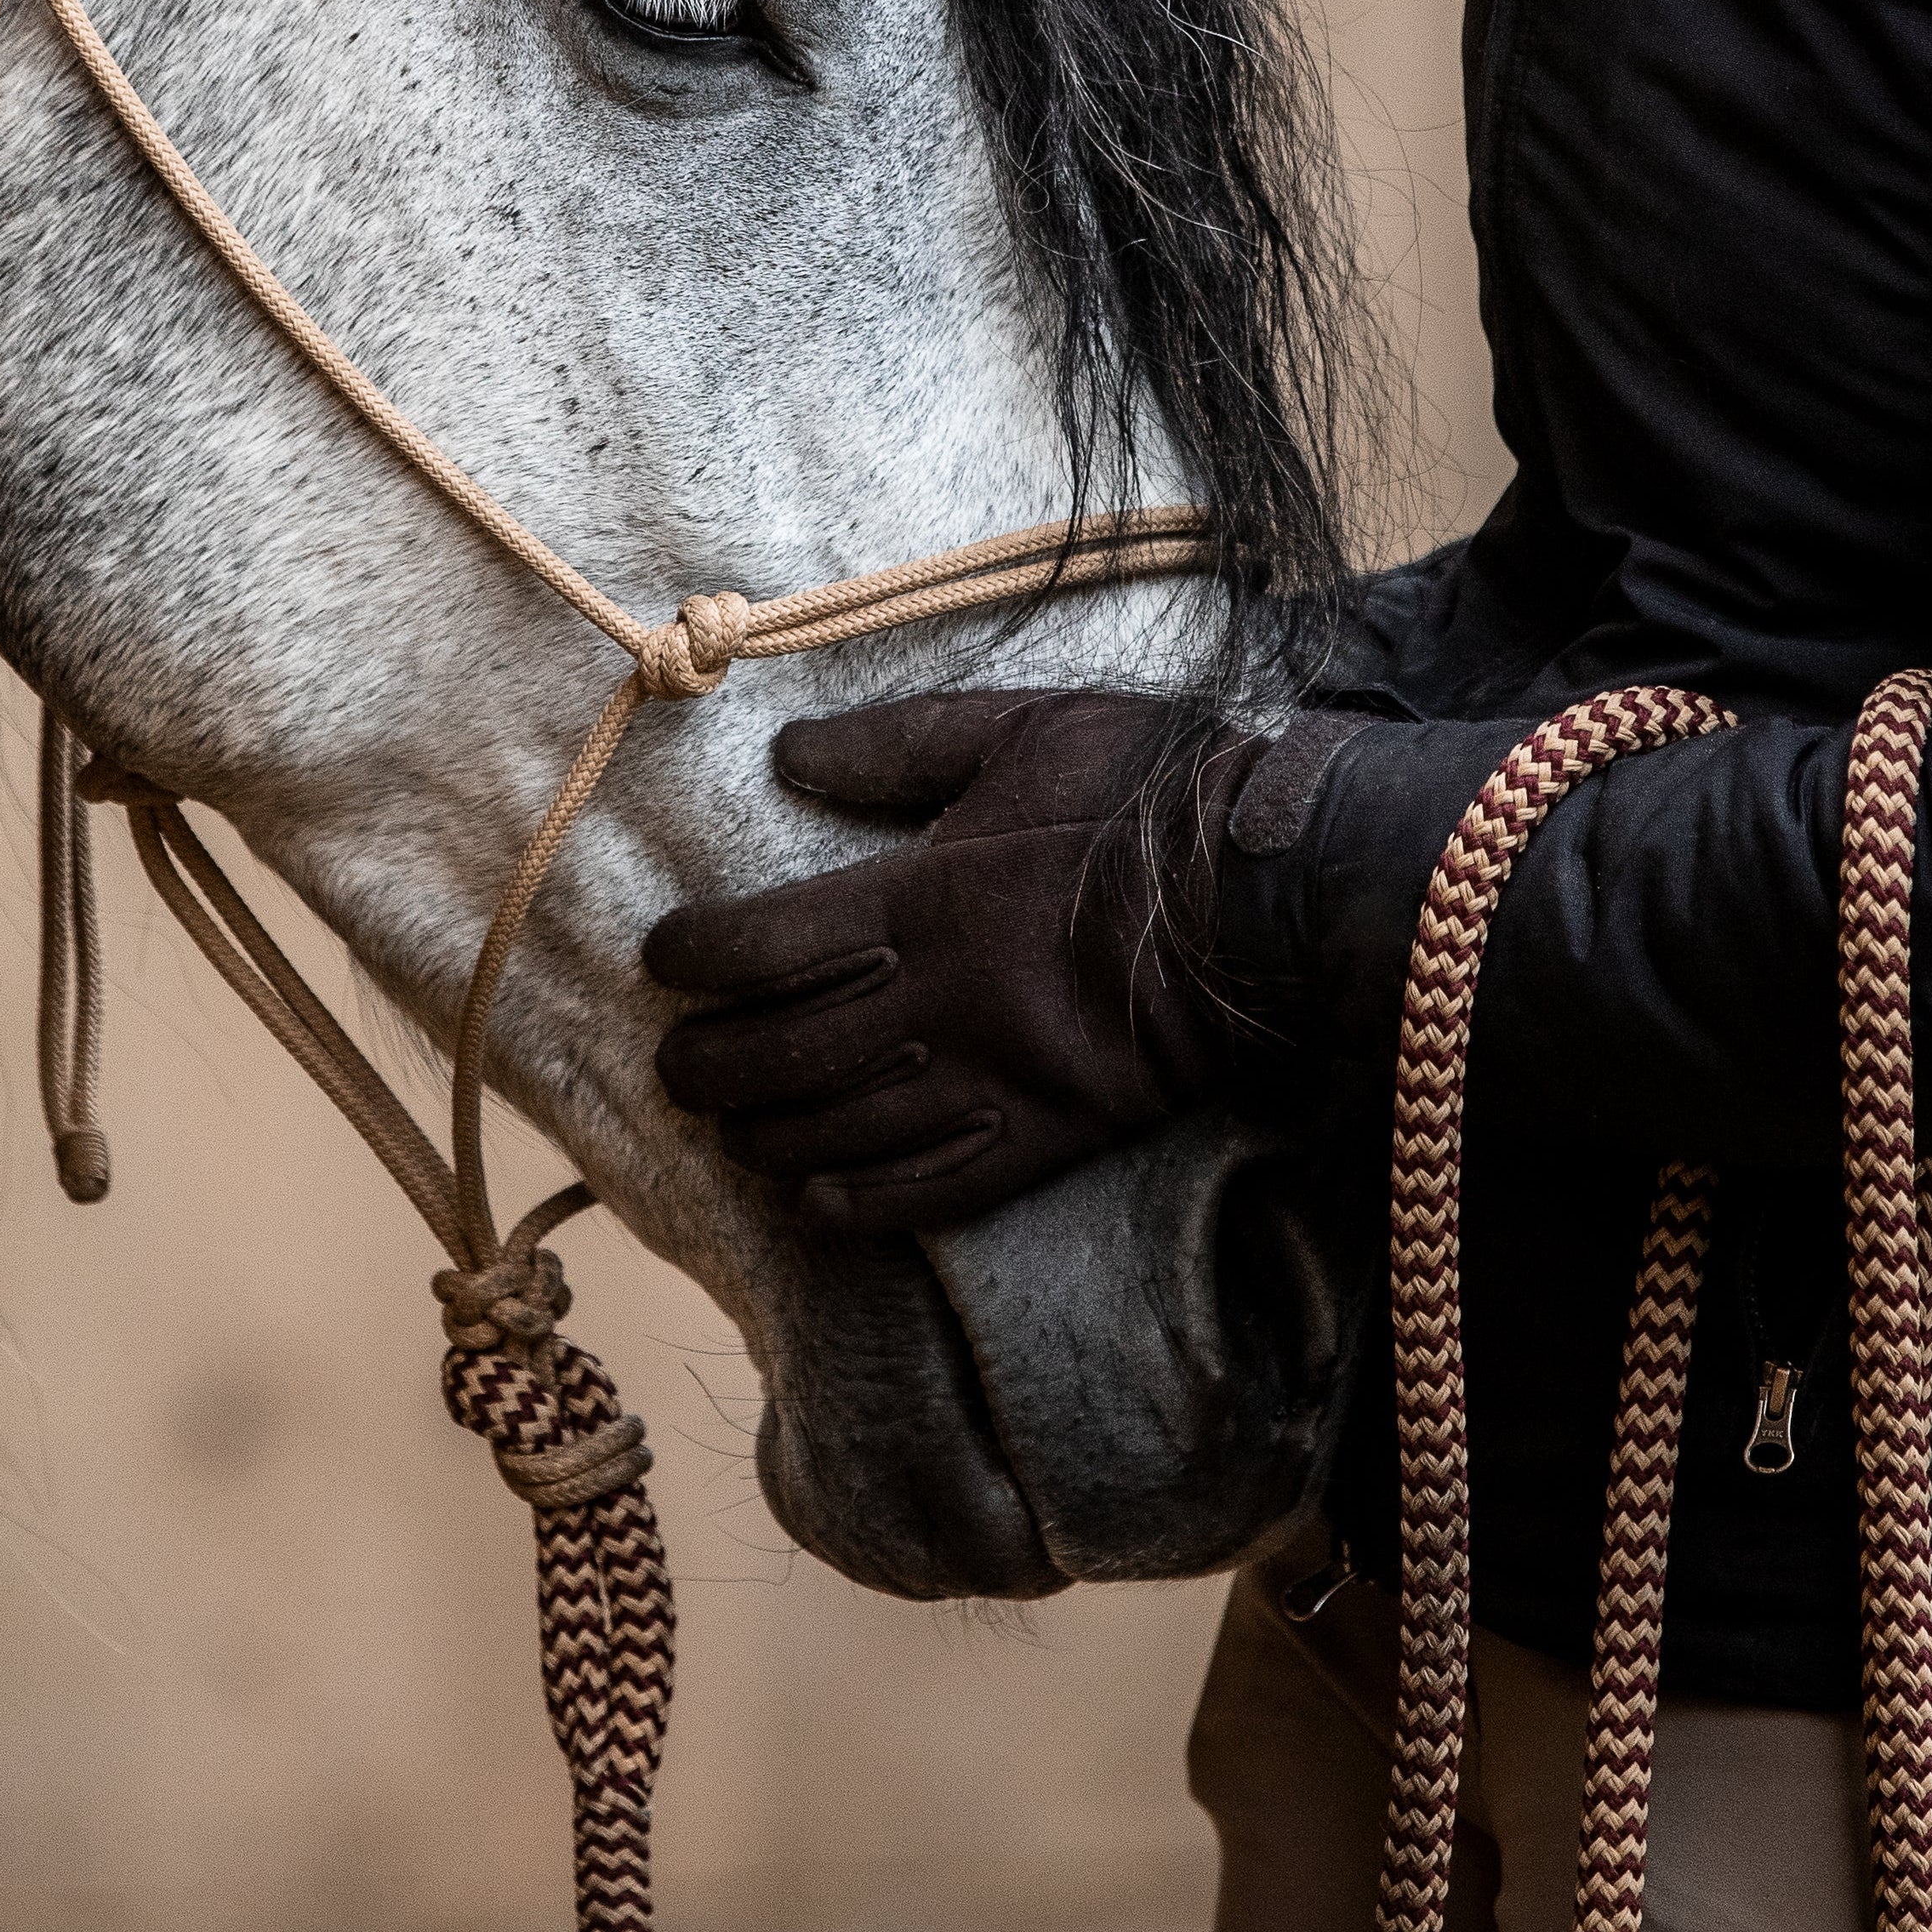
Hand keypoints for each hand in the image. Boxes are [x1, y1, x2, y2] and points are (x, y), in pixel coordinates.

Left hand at [645, 691, 1274, 1233]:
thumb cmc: (1146, 794)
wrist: (1268, 890)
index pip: (766, 942)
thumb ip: (898, 744)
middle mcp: (938, 997)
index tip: (663, 957)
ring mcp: (991, 1076)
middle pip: (784, 1051)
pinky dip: (860, 1201)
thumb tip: (790, 754)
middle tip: (673, 1066)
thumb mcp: (1021, 729)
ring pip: (841, 1128)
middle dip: (709, 1064)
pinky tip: (813, 1200)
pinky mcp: (1047, 1134)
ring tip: (728, 1131)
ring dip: (764, 1135)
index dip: (696, 955)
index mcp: (924, 896)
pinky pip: (933, 1187)